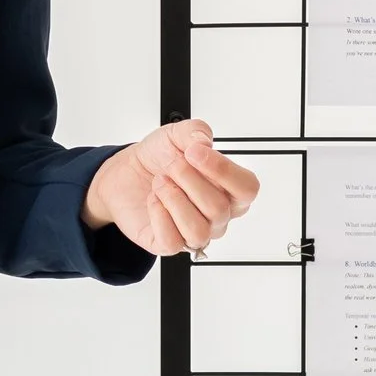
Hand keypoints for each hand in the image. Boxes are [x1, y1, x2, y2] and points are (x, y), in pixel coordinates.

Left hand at [84, 119, 259, 257]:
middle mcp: (217, 216)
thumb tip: (203, 142)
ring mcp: (195, 232)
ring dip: (174, 199)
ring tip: (161, 182)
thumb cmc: (160, 157)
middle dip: (188, 179)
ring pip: (198, 230)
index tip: (196, 152)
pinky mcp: (169, 244)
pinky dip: (158, 215)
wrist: (128, 172)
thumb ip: (195, 131)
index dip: (224, 170)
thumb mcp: (177, 133)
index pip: (247, 189)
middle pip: (218, 208)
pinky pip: (172, 242)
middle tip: (172, 164)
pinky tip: (153, 199)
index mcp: (229, 189)